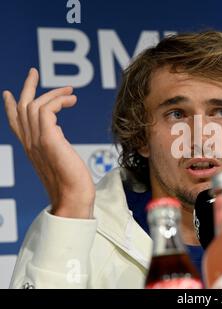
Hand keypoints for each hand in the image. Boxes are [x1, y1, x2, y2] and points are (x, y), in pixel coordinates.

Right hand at [3, 68, 94, 218]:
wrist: (74, 198)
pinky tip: (71, 102)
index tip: (12, 93)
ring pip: (33, 105)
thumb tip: (58, 133)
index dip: (12, 106)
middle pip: (21, 108)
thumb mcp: (60, 160)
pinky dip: (57, 101)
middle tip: (34, 71)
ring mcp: (37, 141)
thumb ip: (54, 146)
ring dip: (52, 93)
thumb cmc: (72, 185)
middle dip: (27, 87)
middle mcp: (30, 143)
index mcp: (31, 149)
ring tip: (71, 92)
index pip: (16, 123)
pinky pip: (46, 110)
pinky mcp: (48, 140)